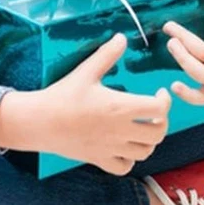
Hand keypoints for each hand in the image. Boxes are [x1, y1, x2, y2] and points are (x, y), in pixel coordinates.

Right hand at [38, 33, 170, 174]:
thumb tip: (122, 37)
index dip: (165, 100)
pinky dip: (130, 159)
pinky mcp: (98, 160)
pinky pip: (124, 167)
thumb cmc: (63, 95)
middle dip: (162, 122)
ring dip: (149, 140)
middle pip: (158, 133)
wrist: (38, 121)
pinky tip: (125, 146)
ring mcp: (110, 148)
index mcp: (120, 107)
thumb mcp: (86, 71)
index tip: (159, 92)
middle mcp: (120, 131)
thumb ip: (107, 54)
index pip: (159, 109)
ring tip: (143, 127)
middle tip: (154, 111)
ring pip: (145, 152)